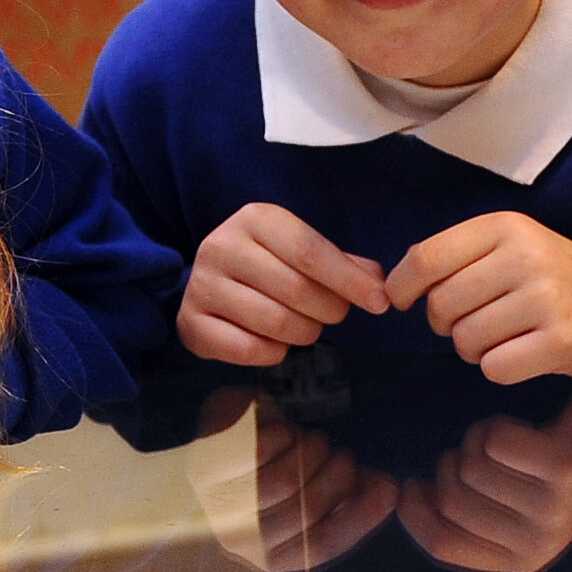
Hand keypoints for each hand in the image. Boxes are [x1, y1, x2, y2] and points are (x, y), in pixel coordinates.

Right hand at [180, 203, 389, 364]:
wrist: (210, 281)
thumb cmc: (268, 264)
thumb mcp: (301, 250)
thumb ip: (343, 264)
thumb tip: (379, 283)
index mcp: (255, 219)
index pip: (311, 252)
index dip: (350, 281)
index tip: (380, 303)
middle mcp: (222, 245)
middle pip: (296, 291)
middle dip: (329, 311)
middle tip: (332, 314)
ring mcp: (202, 285)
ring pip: (276, 323)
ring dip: (304, 333)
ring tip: (304, 326)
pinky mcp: (190, 323)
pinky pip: (249, 350)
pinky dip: (273, 353)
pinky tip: (273, 342)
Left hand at [184, 389, 397, 571]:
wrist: (214, 449)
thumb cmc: (269, 477)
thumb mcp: (313, 492)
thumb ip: (353, 497)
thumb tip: (390, 490)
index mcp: (272, 557)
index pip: (322, 546)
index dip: (361, 516)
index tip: (390, 487)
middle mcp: (242, 541)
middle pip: (307, 509)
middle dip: (337, 474)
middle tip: (340, 454)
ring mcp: (220, 505)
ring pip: (286, 482)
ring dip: (310, 452)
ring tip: (312, 440)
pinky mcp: (205, 469)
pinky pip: (258, 451)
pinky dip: (281, 434)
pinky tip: (282, 430)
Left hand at [383, 213, 571, 383]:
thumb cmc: (550, 279)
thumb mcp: (510, 246)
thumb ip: (456, 256)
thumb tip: (395, 285)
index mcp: (507, 226)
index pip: (427, 258)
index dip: (401, 285)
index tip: (399, 299)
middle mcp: (526, 257)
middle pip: (442, 305)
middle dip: (445, 323)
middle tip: (472, 321)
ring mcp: (546, 299)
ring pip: (465, 340)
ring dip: (473, 349)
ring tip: (503, 337)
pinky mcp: (561, 341)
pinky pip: (495, 368)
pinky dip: (499, 369)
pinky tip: (521, 354)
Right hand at [398, 388, 571, 571]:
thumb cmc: (559, 479)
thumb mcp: (516, 514)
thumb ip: (469, 519)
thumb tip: (409, 500)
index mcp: (520, 561)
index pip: (444, 545)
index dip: (415, 516)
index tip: (408, 488)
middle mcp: (535, 542)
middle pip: (451, 502)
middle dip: (450, 468)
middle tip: (474, 452)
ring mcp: (550, 507)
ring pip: (470, 467)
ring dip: (474, 442)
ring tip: (500, 441)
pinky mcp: (562, 469)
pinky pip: (495, 441)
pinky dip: (496, 427)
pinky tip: (517, 430)